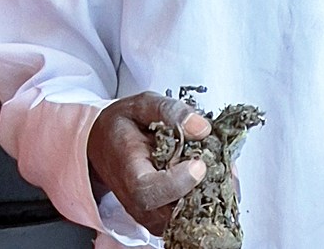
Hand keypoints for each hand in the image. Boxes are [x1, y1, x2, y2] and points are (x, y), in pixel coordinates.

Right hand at [87, 92, 210, 234]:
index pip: (147, 191)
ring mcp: (149, 214)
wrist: (102, 144)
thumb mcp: (142, 105)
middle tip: (220, 163)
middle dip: (204, 189)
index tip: (198, 164)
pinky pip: (189, 217)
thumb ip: (170, 111)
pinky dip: (207, 198)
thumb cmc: (122, 125)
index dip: (176, 183)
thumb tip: (202, 128)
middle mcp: (136, 201)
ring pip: (185, 219)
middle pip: (172, 212)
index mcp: (127, 171)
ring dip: (209, 195)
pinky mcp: (162, 218)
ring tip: (219, 167)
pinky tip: (214, 176)